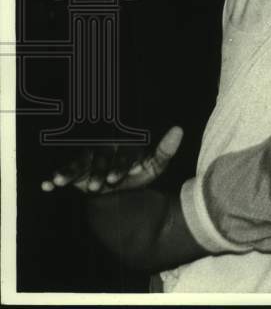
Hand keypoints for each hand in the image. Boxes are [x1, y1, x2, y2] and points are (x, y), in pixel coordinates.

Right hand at [41, 126, 182, 194]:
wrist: (122, 187)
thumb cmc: (138, 173)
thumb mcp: (154, 166)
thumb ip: (165, 150)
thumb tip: (179, 129)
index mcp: (125, 146)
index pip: (122, 154)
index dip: (118, 166)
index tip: (114, 179)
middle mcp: (105, 149)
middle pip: (99, 158)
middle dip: (97, 171)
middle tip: (97, 187)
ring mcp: (88, 158)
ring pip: (78, 162)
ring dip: (69, 171)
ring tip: (59, 181)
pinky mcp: (75, 169)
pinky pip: (63, 171)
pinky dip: (54, 177)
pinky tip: (46, 185)